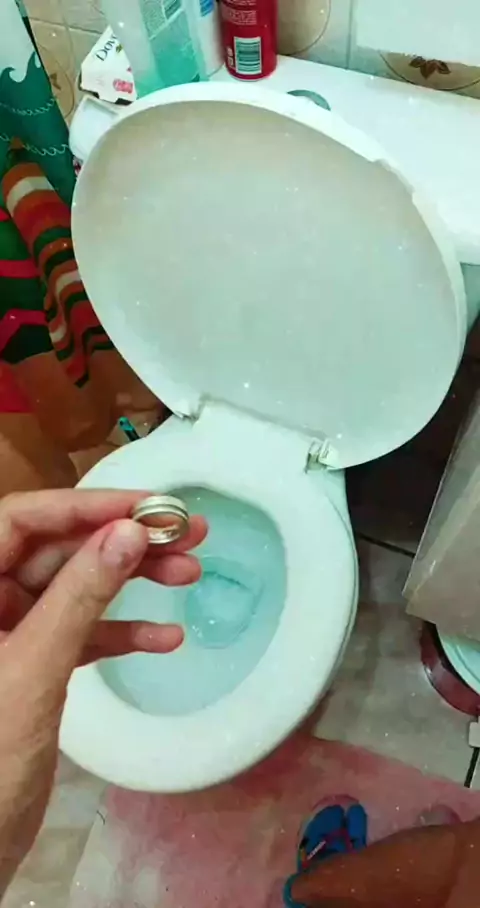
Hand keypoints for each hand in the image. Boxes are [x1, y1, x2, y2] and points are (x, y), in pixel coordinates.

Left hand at [0, 489, 206, 891]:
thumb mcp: (32, 669)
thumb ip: (78, 598)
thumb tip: (129, 533)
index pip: (23, 519)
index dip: (88, 505)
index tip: (151, 507)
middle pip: (57, 551)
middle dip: (122, 543)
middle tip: (189, 536)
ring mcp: (7, 634)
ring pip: (74, 589)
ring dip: (131, 583)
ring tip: (189, 576)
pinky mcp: (29, 666)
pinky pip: (79, 634)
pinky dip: (120, 633)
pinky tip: (164, 638)